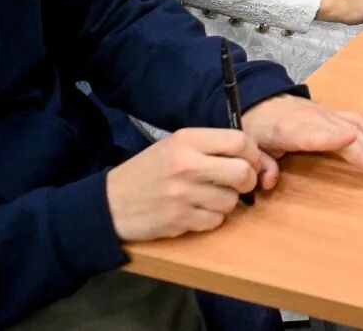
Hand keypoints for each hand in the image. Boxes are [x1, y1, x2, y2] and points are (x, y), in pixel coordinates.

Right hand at [105, 127, 266, 241]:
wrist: (110, 203)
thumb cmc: (147, 171)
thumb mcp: (174, 147)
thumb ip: (209, 147)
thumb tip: (250, 156)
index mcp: (187, 140)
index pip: (240, 141)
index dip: (252, 154)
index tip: (249, 162)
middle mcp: (187, 165)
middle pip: (242, 172)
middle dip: (248, 181)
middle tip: (239, 184)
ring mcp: (182, 194)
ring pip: (231, 201)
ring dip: (226, 202)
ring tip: (208, 198)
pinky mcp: (179, 220)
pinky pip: (215, 221)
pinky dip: (211, 219)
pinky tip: (195, 211)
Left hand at [238, 92, 362, 187]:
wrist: (259, 100)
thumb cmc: (256, 127)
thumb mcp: (251, 147)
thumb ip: (262, 165)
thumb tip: (270, 182)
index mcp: (287, 128)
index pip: (311, 135)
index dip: (331, 138)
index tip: (350, 140)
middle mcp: (311, 118)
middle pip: (339, 132)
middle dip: (360, 147)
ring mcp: (324, 113)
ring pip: (350, 125)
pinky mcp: (331, 112)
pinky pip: (354, 118)